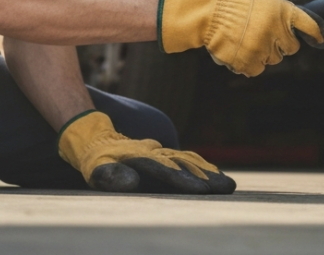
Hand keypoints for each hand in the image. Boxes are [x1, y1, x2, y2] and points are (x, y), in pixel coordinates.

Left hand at [58, 110, 234, 193]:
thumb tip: (132, 182)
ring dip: (208, 172)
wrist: (95, 134)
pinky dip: (201, 165)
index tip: (204, 190)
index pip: (167, 170)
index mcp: (142, 157)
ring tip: (227, 184)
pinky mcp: (163, 153)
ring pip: (189, 160)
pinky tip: (213, 173)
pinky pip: (186, 158)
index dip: (185, 180)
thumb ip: (113, 175)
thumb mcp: (97, 168)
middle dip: (207, 177)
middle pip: (185, 164)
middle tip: (228, 188)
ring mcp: (161, 151)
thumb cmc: (95, 157)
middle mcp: (156, 152)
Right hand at [157, 0, 323, 76]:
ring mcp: (262, 48)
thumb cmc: (237, 2)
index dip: (317, 33)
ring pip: (274, 59)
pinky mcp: (249, 63)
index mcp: (282, 11)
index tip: (321, 38)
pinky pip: (258, 69)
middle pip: (292, 48)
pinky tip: (240, 48)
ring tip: (248, 38)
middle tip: (265, 32)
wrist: (208, 15)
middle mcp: (275, 30)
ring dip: (264, 52)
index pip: (310, 25)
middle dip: (281, 42)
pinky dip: (250, 63)